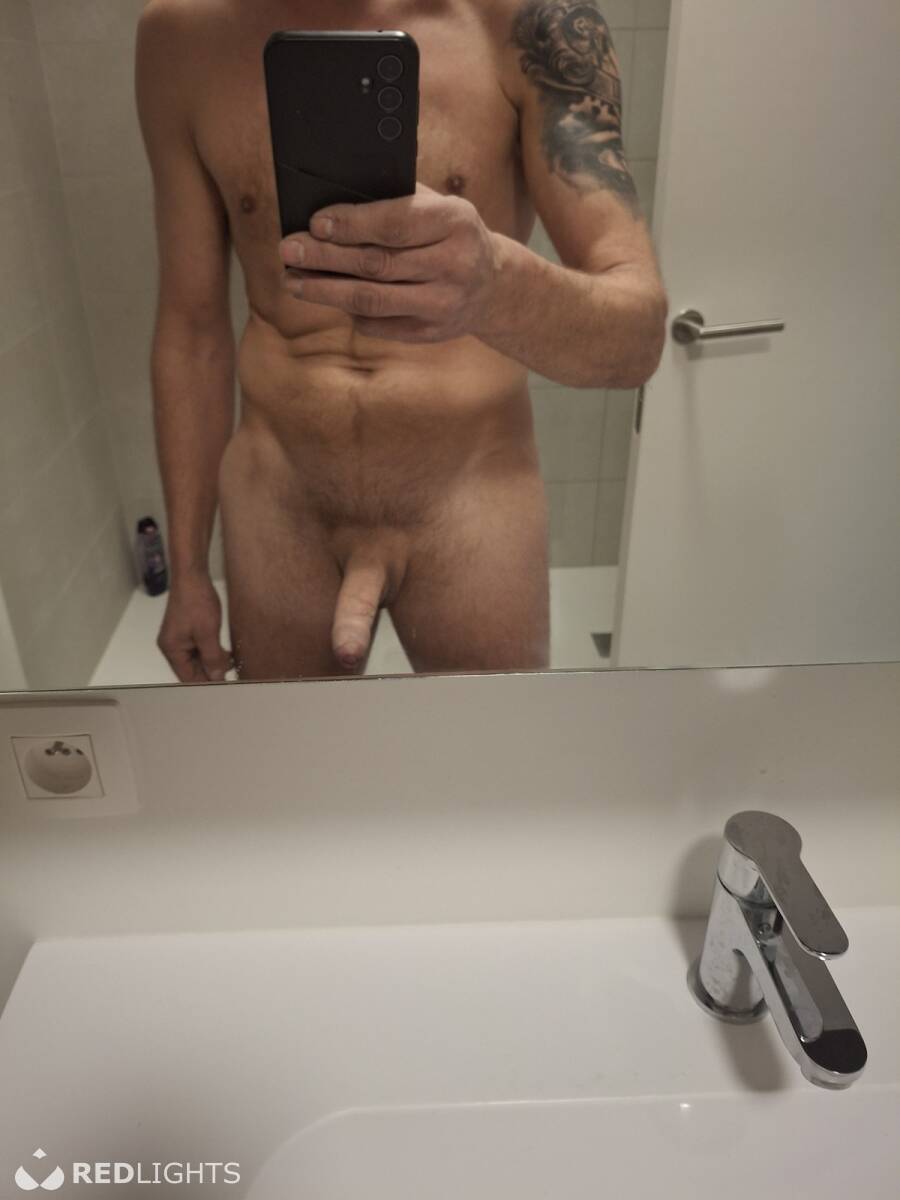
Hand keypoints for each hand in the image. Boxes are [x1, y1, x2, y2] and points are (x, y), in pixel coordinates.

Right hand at [157, 572, 230, 682]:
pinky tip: (226, 652)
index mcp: (172, 650)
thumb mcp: (208, 633)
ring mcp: (179, 638)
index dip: (206, 683)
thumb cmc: (196, 601)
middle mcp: (172, 646)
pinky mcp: (187, 630)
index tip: (224, 686)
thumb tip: (217, 677)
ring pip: (197, 659)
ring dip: (213, 661)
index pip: (187, 677)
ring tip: (231, 663)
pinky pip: (199, 648)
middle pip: (192, 669)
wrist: (192, 576)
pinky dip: (211, 651)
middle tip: (232, 674)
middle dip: (211, 672)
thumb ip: (212, 657)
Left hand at [278, 184, 500, 343]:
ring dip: (326, 290)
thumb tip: (331, 211)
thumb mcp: (437, 207)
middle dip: (325, 257)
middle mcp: (454, 265)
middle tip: (288, 250)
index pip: (394, 224)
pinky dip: (348, 310)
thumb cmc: (449, 234)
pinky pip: (378, 324)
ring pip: (372, 300)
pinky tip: (328, 296)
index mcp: (455, 223)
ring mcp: (443, 304)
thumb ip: (396, 202)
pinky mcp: (431, 333)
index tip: (314, 224)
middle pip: (376, 263)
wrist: (492, 285)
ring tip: (294, 280)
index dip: (350, 224)